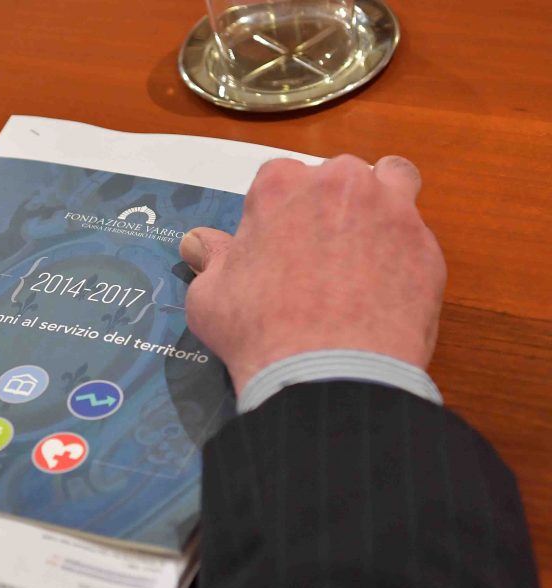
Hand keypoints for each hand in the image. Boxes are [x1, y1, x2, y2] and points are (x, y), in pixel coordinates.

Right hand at [180, 155, 445, 395]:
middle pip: (337, 177)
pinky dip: (402, 257)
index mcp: (281, 187)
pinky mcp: (427, 249)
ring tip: (365, 248)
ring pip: (393, 182)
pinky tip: (384, 294)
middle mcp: (340, 184)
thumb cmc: (258, 332)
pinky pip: (416, 240)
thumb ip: (210, 259)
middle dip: (329, 205)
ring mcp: (391, 211)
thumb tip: (197, 243)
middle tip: (317, 253)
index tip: (274, 245)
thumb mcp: (209, 297)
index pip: (279, 178)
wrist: (329, 374)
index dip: (277, 212)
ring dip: (379, 203)